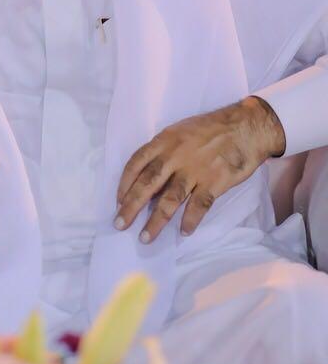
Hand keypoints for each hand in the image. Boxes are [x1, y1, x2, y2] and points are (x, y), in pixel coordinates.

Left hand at [114, 96, 285, 242]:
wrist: (245, 127)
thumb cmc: (210, 129)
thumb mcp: (179, 131)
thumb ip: (163, 152)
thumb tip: (147, 178)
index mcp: (164, 141)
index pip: (136, 164)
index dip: (124, 184)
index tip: (118, 201)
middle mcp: (175, 156)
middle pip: (147, 184)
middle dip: (131, 207)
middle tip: (119, 224)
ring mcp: (195, 170)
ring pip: (170, 199)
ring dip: (156, 221)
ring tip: (145, 237)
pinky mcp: (215, 181)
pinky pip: (199, 205)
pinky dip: (190, 220)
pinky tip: (183, 232)